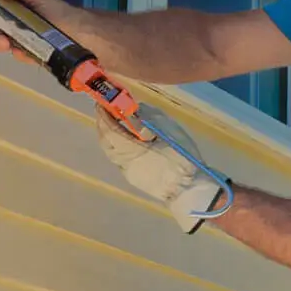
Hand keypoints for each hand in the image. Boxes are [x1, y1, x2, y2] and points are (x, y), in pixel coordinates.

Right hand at [0, 0, 82, 65]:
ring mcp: (23, 42)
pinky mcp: (33, 55)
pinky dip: (19, 53)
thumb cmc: (62, 13)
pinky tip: (20, 51)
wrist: (85, 32)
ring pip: (4, 43)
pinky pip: (21, 55)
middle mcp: (15, 26)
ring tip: (2, 40)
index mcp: (14, 11)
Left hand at [91, 104, 220, 232]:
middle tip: (106, 112)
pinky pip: (119, 159)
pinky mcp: (133, 178)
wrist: (188, 188)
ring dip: (109, 137)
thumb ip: (149, 117)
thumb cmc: (181, 156)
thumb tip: (134, 110)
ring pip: (111, 152)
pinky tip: (127, 142)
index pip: (109, 129)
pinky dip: (117, 147)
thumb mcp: (169, 130)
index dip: (104, 115)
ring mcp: (127, 172)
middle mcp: (123, 162)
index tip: (102, 102)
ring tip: (115, 125)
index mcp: (132, 149)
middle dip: (103, 125)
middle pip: (105, 142)